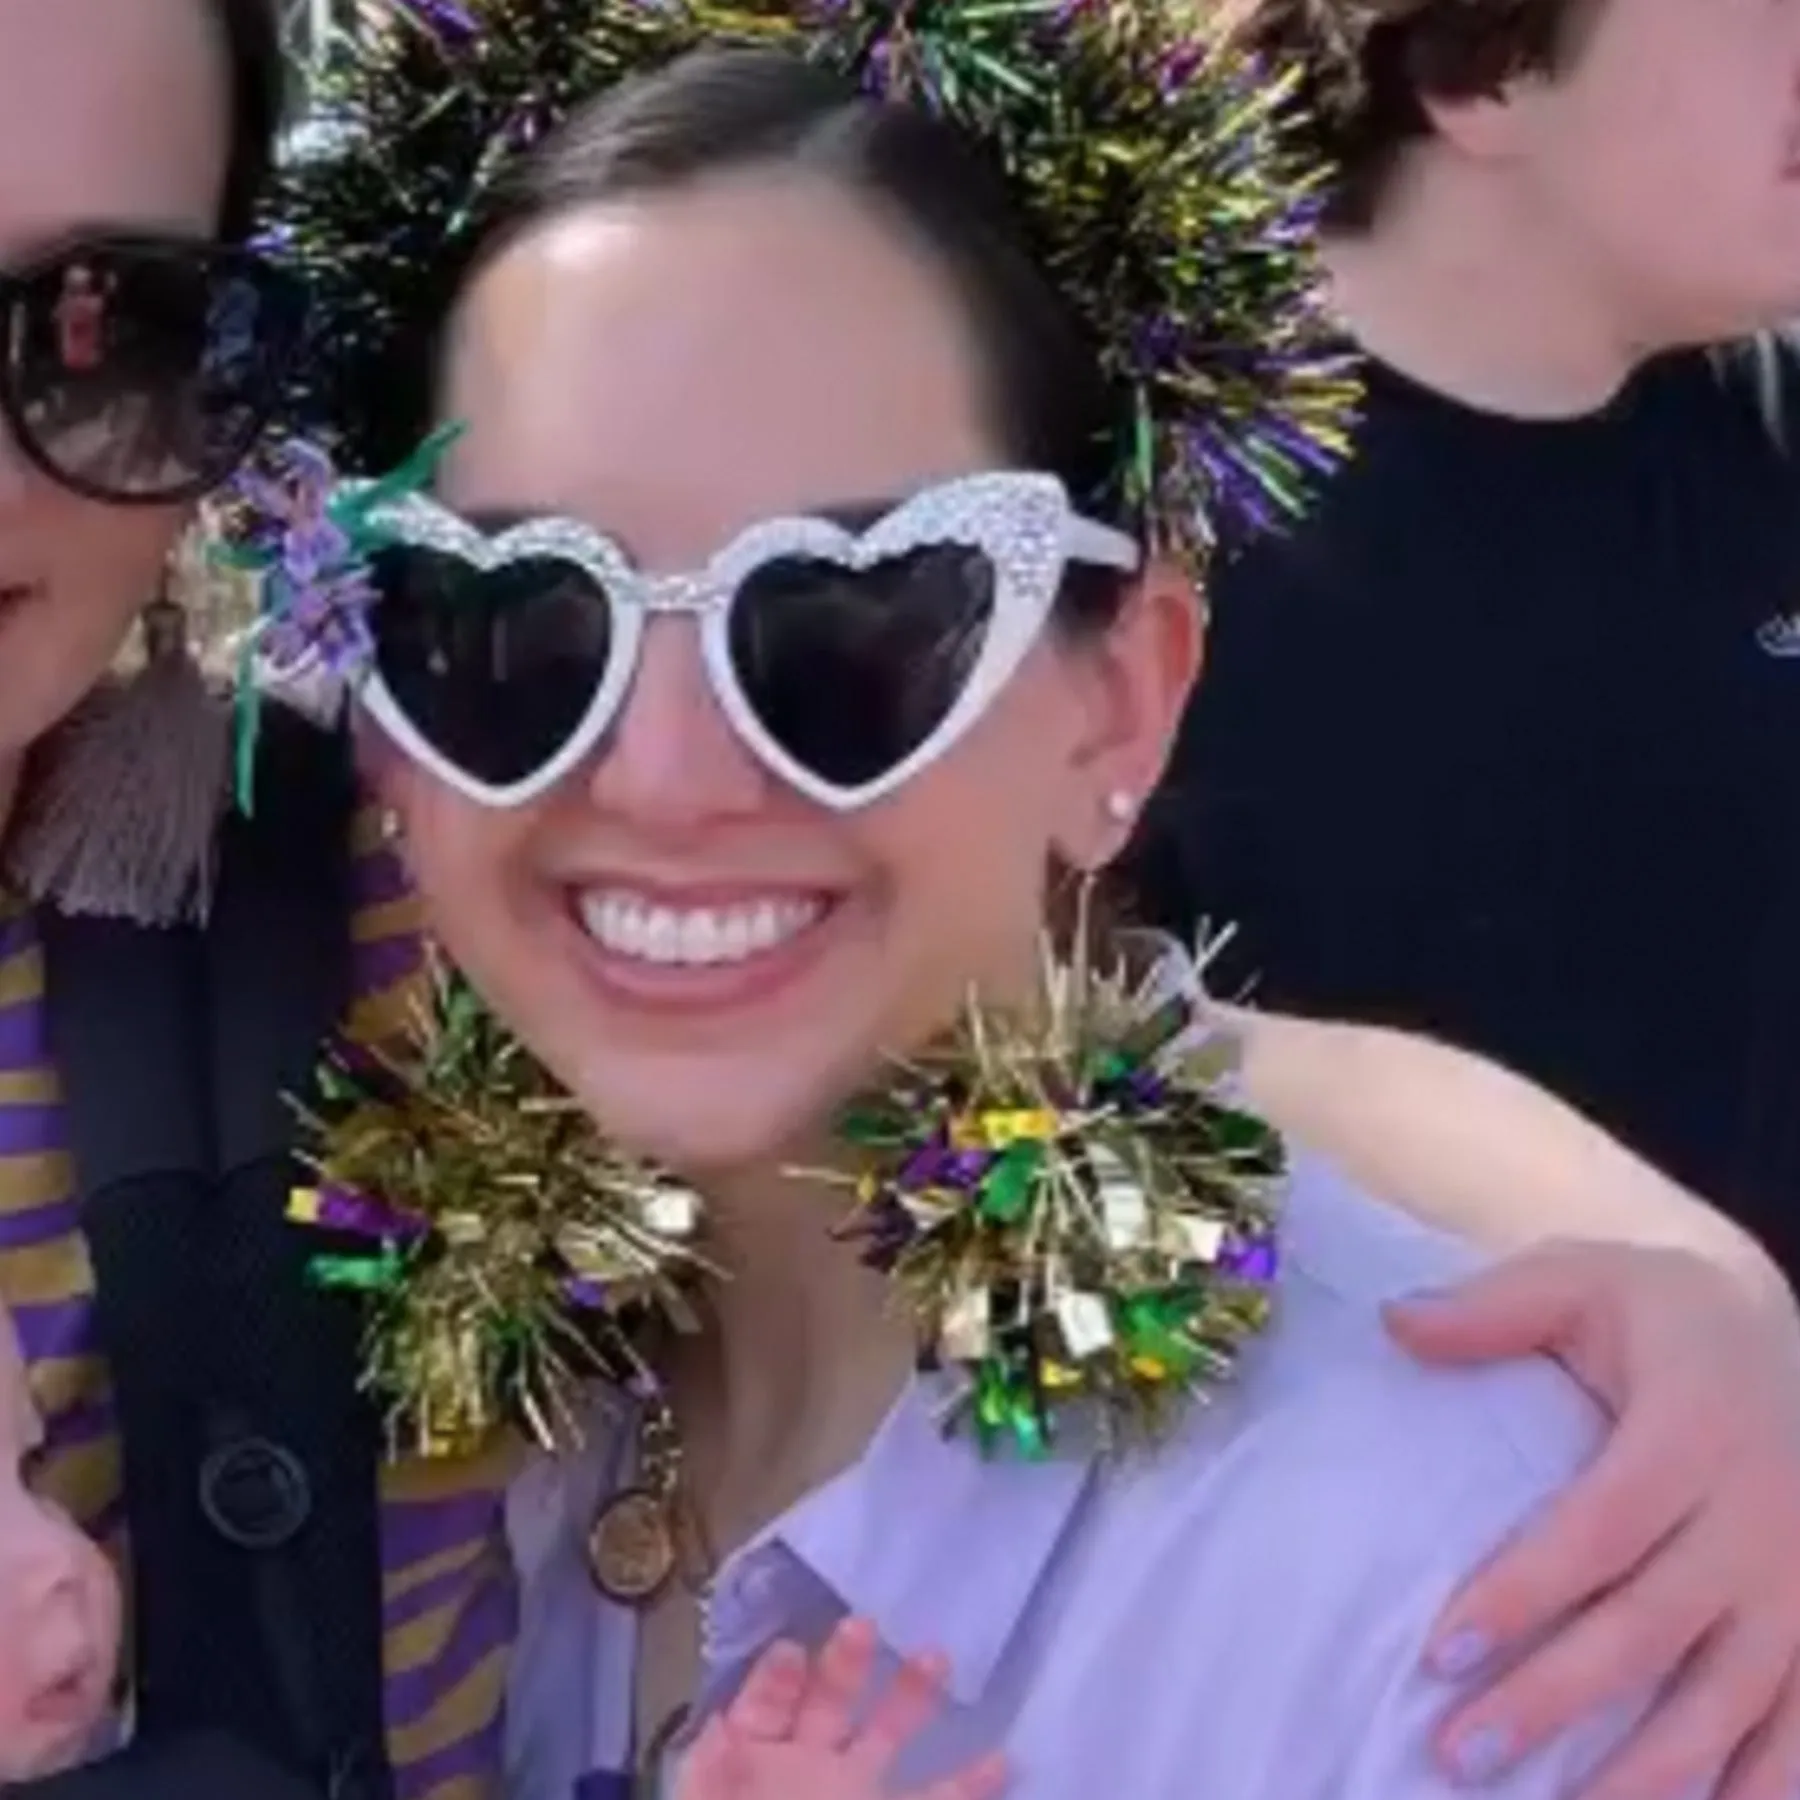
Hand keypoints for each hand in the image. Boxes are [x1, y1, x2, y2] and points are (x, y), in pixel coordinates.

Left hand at [676, 1617, 1007, 1799]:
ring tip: (935, 1659)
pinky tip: (1002, 1762)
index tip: (791, 1654)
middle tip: (862, 1626)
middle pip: (828, 1703)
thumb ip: (715, 1770)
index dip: (776, 1681)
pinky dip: (967, 1785)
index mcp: (750, 1761)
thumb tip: (721, 1729)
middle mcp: (803, 1769)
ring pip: (885, 1736)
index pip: (765, 1706)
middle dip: (845, 1666)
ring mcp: (851, 1795)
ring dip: (910, 1698)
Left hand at [1387, 1240, 1799, 1798]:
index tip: (1440, 1650)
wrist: (1770, 1327)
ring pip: (1728, 1699)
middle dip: (1554, 1700)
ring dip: (1646, 1773)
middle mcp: (1761, 1515)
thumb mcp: (1579, 1280)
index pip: (1600, 1531)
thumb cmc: (1654, 1313)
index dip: (1523, 1594)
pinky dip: (1756, 1787)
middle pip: (1651, 1629)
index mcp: (1695, 1431)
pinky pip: (1798, 1726)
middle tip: (1458, 1753)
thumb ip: (1492, 1308)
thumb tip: (1395, 1323)